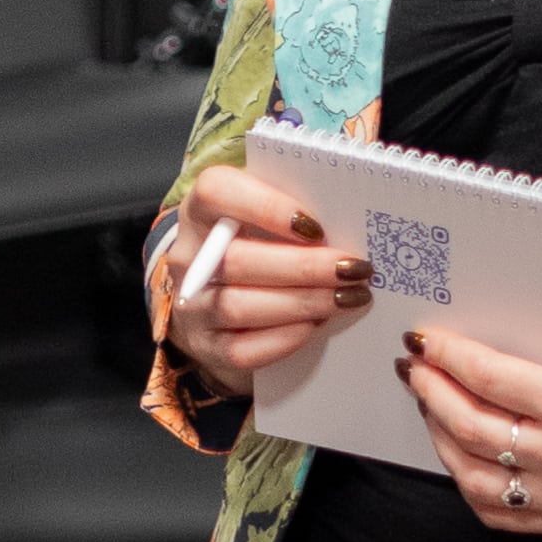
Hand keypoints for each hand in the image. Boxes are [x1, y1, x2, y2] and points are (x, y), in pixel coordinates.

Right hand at [165, 164, 369, 397]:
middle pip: (236, 259)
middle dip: (304, 266)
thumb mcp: (263, 221)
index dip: (265, 206)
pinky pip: (242, 350)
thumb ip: (292, 213)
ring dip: (303, 302)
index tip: (314, 225)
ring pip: (238, 306)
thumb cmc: (257, 248)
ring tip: (348, 297)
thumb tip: (349, 219)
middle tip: (354, 268)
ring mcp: (191, 307)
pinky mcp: (206, 347)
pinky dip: (284, 338)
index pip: (215, 192)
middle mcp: (187, 258)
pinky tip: (317, 325)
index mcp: (199, 211)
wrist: (223, 307)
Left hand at [404, 321, 541, 536]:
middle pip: (471, 428)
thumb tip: (479, 334)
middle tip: (414, 369)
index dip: (447, 356)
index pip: (490, 378)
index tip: (423, 339)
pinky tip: (459, 454)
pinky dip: (468, 483)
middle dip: (431, 392)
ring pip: (474, 478)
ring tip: (431, 407)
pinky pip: (499, 515)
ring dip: (440, 438)